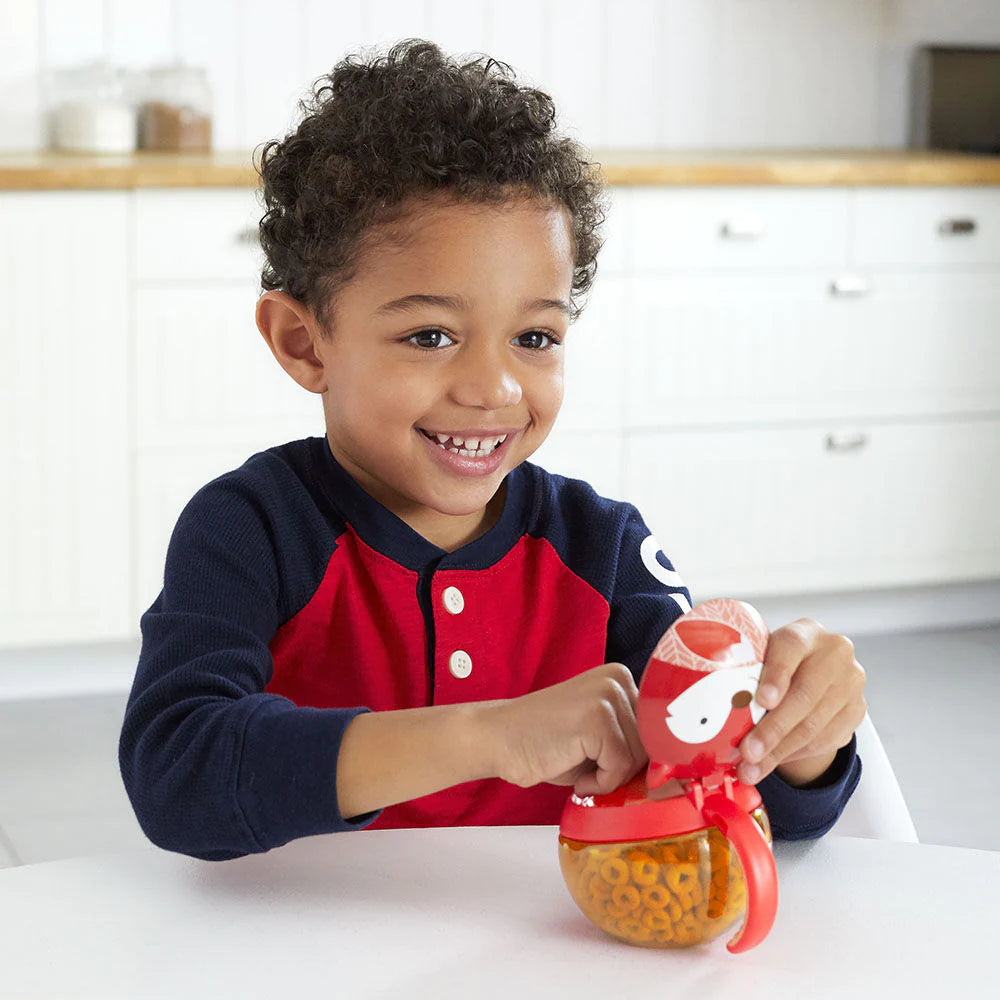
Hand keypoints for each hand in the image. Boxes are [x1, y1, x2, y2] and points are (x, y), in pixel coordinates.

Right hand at [481, 663, 646, 796]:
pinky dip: (599, 784)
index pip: (657, 728)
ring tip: (581, 772)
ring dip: (611, 778)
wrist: (499, 739)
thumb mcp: (596, 736)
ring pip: (638, 757)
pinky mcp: (596, 718)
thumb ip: (629, 740)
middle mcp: (617, 680)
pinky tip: (577, 778)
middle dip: (625, 769)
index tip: (627, 774)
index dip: (644, 758)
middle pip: (652, 743)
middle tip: (593, 773)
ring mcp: (607, 696)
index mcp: (620, 678)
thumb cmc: (546, 743)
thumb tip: (670, 772)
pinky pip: (619, 767)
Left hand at [736, 619, 865, 786]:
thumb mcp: (763, 654)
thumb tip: (708, 706)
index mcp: (805, 632)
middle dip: (772, 730)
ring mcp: (851, 684)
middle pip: (804, 695)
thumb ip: (745, 669)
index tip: (762, 701)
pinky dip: (794, 755)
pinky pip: (824, 741)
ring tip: (752, 769)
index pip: (791, 647)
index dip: (776, 675)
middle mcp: (835, 654)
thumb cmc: (776, 663)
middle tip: (747, 752)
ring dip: (779, 752)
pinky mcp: (856, 712)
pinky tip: (773, 762)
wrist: (817, 669)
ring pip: (814, 725)